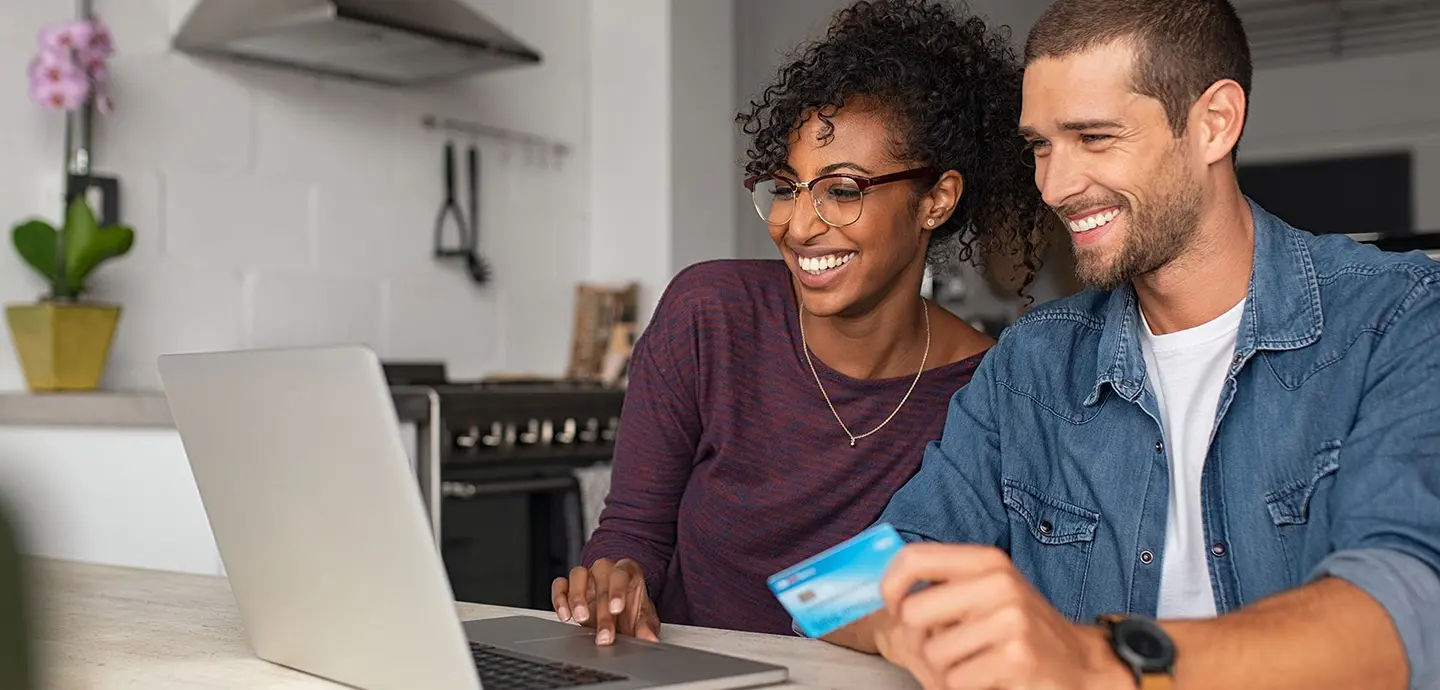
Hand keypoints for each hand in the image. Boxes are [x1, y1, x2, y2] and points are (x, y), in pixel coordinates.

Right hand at [551, 558, 660, 645]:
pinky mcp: (569, 585)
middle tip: (603, 635)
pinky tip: (565, 615)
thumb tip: (650, 639)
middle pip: (601, 584)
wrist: (618, 607)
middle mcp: (605, 570)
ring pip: (577, 575)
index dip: (618, 591)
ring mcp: (586, 576)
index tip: (617, 609)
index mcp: (626, 571)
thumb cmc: (631, 607)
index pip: (621, 574)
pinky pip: (560, 584)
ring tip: (581, 618)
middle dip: (602, 613)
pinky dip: (559, 598)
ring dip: (577, 598)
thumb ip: (646, 627)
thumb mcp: (643, 617)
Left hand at [879, 543, 1133, 689]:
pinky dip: (966, 687)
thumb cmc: (1020, 628)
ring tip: (976, 664)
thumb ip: (944, 584)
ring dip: (946, 669)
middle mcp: (999, 583)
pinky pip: (956, 680)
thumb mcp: (988, 592)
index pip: (914, 558)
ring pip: (934, 653)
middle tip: (946, 648)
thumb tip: (882, 591)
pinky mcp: (1016, 657)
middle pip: (915, 612)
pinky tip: (991, 678)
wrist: (1080, 662)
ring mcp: (1010, 619)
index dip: (890, 585)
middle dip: (921, 640)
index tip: (894, 607)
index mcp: (987, 561)